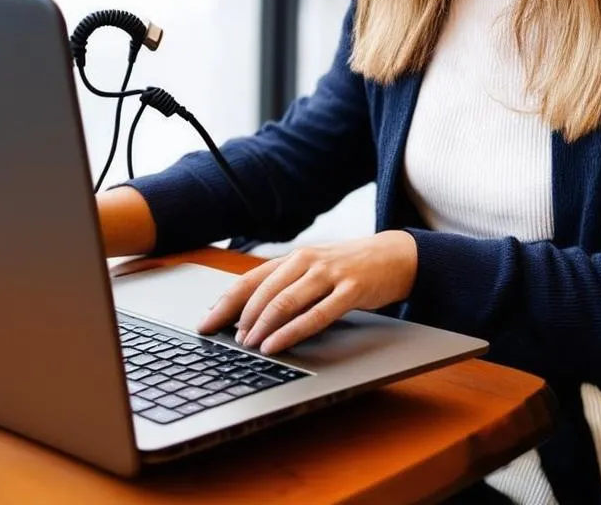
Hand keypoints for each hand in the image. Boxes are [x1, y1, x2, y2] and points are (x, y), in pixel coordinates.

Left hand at [198, 231, 417, 354]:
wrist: (394, 255)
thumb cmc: (348, 268)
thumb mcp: (314, 270)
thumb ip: (286, 287)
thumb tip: (246, 317)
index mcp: (294, 258)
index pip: (249, 280)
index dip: (224, 303)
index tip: (205, 324)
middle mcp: (307, 261)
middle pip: (263, 291)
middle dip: (239, 317)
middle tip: (224, 339)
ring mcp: (329, 274)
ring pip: (285, 301)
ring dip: (262, 325)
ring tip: (245, 345)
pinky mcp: (350, 290)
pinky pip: (316, 314)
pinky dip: (291, 332)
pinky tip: (276, 345)